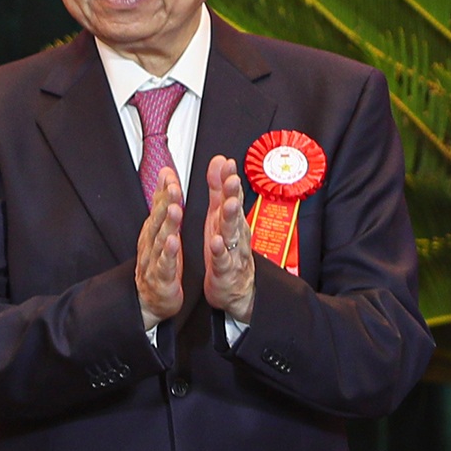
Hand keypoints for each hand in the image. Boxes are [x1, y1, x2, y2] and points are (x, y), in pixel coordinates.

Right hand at [136, 166, 184, 328]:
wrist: (150, 301)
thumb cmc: (159, 265)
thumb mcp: (160, 233)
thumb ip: (162, 205)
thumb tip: (163, 177)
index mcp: (153, 233)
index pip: (158, 207)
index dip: (163, 190)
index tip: (169, 174)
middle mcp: (151, 244)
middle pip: (158, 220)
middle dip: (165, 201)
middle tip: (173, 185)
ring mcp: (155, 261)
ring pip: (161, 240)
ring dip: (167, 223)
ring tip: (174, 208)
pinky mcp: (162, 279)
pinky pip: (165, 264)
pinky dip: (169, 253)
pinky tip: (173, 242)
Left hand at [202, 155, 254, 321]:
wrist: (234, 288)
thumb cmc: (225, 250)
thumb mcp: (218, 217)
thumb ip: (218, 190)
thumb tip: (220, 162)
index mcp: (230, 220)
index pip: (232, 196)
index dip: (229, 180)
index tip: (227, 163)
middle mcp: (234, 234)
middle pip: (235, 212)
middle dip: (234, 195)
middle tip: (232, 180)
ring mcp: (232, 252)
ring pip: (233, 234)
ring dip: (231, 219)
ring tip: (228, 205)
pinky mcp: (225, 271)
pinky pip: (223, 260)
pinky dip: (220, 251)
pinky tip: (215, 242)